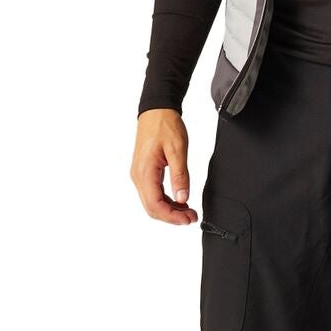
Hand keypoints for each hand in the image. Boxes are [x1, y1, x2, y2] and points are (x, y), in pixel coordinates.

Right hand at [132, 107, 196, 225]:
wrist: (156, 110)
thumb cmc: (165, 125)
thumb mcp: (177, 149)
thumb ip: (180, 175)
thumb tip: (183, 198)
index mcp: (145, 172)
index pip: (155, 205)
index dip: (172, 217)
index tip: (188, 219)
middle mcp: (139, 176)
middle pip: (152, 208)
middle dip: (171, 217)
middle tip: (191, 218)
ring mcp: (140, 175)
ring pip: (152, 202)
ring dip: (169, 210)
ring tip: (188, 211)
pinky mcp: (144, 172)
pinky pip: (153, 193)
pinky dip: (166, 201)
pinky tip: (180, 201)